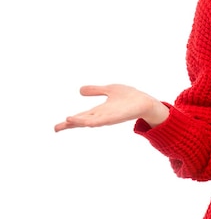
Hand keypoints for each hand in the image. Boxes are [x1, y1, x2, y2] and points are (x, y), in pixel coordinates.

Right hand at [54, 84, 169, 131]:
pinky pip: (102, 120)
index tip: (56, 127)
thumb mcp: (109, 89)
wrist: (145, 102)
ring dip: (79, 122)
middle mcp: (101, 116)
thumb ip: (96, 90)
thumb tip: (80, 90)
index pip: (81, 117)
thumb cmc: (130, 97)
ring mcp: (108, 117)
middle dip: (70, 125)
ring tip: (67, 121)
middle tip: (56, 128)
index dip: (69, 121)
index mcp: (99, 111)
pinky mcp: (115, 117)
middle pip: (82, 121)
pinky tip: (86, 122)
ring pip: (90, 121)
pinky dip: (93, 121)